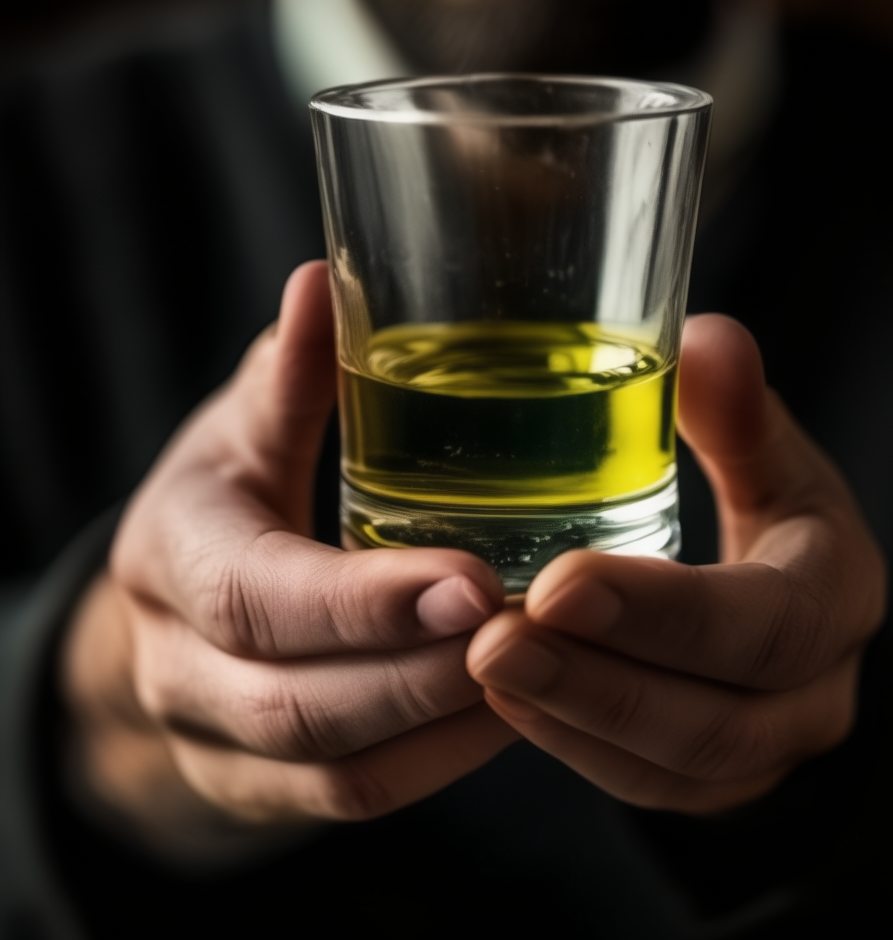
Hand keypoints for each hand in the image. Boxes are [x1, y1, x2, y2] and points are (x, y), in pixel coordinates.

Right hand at [61, 262, 516, 855]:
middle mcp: (179, 665)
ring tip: (540, 673)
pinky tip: (508, 715)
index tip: (475, 582)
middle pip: (298, 704)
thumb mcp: (241, 432)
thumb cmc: (223, 502)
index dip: (363, 602)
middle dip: (421, 674)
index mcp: (175, 557)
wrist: (169, 615)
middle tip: (532, 633)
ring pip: (333, 770)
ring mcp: (216, 741)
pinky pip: (354, 797)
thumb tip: (323, 278)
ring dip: (442, 726)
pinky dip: (438, 763)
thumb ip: (287, 374)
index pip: (258, 598)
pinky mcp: (261, 787)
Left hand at [467, 315, 885, 813]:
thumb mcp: (774, 461)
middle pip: (718, 716)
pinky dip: (573, 747)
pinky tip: (507, 702)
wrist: (801, 617)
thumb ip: (739, 412)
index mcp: (836, 594)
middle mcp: (815, 691)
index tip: (561, 583)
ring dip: (574, 719)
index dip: (666, 612)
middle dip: (599, 681)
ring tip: (484, 669)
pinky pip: (646, 787)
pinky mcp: (715, 779)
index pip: (767, 623)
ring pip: (676, 765)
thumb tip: (709, 337)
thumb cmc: (779, 520)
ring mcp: (768, 749)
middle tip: (493, 641)